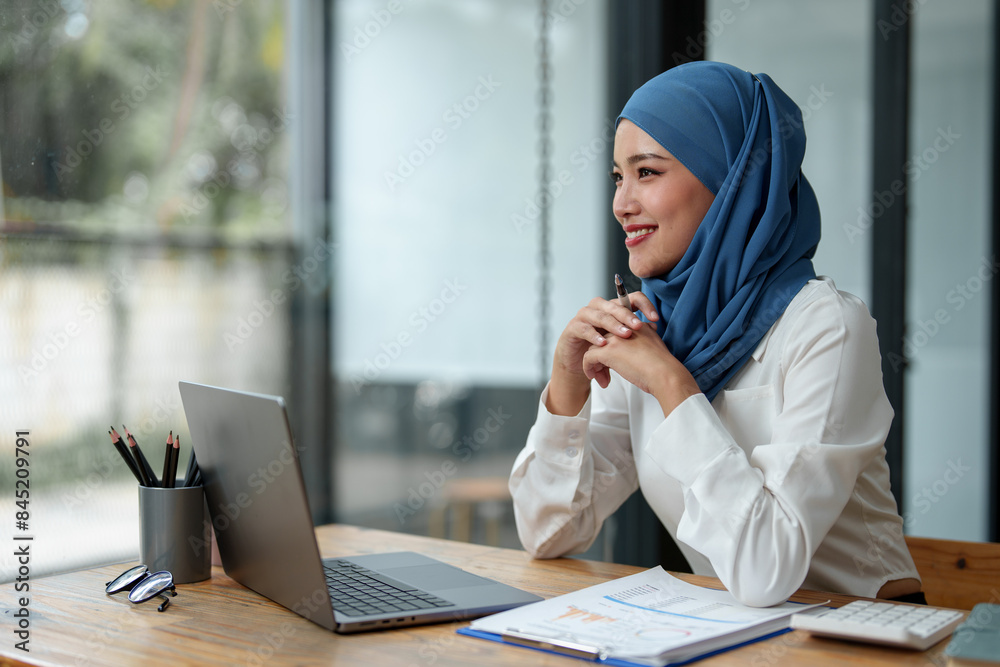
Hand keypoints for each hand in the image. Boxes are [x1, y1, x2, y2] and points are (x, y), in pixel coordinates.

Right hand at [546, 291, 658, 415]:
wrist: (578, 363)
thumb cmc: (602, 350)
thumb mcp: (621, 342)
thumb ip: (634, 333)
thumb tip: (654, 327)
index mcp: (614, 308)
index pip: (631, 298)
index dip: (644, 305)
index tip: (655, 319)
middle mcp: (599, 308)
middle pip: (615, 305)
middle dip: (628, 316)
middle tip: (639, 326)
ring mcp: (584, 316)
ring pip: (600, 315)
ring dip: (613, 325)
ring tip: (625, 335)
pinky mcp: (572, 328)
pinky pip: (584, 328)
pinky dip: (594, 335)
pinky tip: (603, 343)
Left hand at [581, 320, 700, 417]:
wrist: (665, 374)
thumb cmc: (662, 367)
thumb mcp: (654, 347)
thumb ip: (644, 342)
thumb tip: (636, 349)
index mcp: (635, 326)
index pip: (615, 331)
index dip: (612, 346)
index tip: (612, 359)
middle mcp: (623, 328)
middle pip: (603, 339)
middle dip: (602, 356)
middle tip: (605, 372)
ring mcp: (614, 338)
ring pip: (594, 348)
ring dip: (595, 363)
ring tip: (601, 377)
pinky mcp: (607, 351)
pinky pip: (589, 357)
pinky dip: (588, 367)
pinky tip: (594, 377)